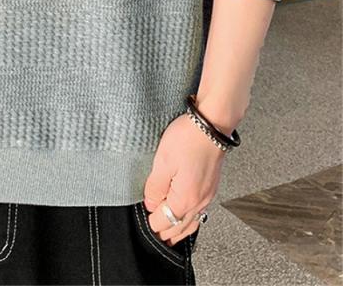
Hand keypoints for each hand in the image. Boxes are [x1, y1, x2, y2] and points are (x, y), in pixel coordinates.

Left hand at [142, 112, 226, 244]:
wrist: (211, 125)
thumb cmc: (188, 139)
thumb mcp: (162, 162)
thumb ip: (155, 187)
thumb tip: (150, 204)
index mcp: (185, 200)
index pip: (163, 224)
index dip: (150, 222)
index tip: (142, 215)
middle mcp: (199, 202)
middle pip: (178, 229)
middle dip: (163, 230)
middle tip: (150, 225)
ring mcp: (207, 196)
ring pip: (191, 223)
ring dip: (177, 227)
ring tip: (165, 227)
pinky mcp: (210, 187)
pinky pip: (199, 212)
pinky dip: (188, 218)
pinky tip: (183, 212)